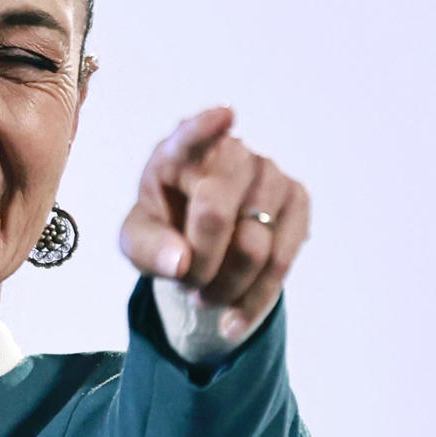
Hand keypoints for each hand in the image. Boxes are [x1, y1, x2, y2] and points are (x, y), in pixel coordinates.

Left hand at [120, 107, 310, 339]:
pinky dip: (254, 301)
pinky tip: (233, 320)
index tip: (224, 116)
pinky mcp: (297, 201)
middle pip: (215, 214)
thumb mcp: (137, 242)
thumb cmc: (163, 231)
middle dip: (197, 264)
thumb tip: (181, 262)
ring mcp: (269, 173)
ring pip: (254, 246)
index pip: (191, 134)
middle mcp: (230, 153)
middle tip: (185, 285)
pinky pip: (282, 262)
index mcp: (179, 152)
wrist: (201, 245)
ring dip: (224, 287)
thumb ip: (148, 249)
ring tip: (205, 296)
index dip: (206, 127)